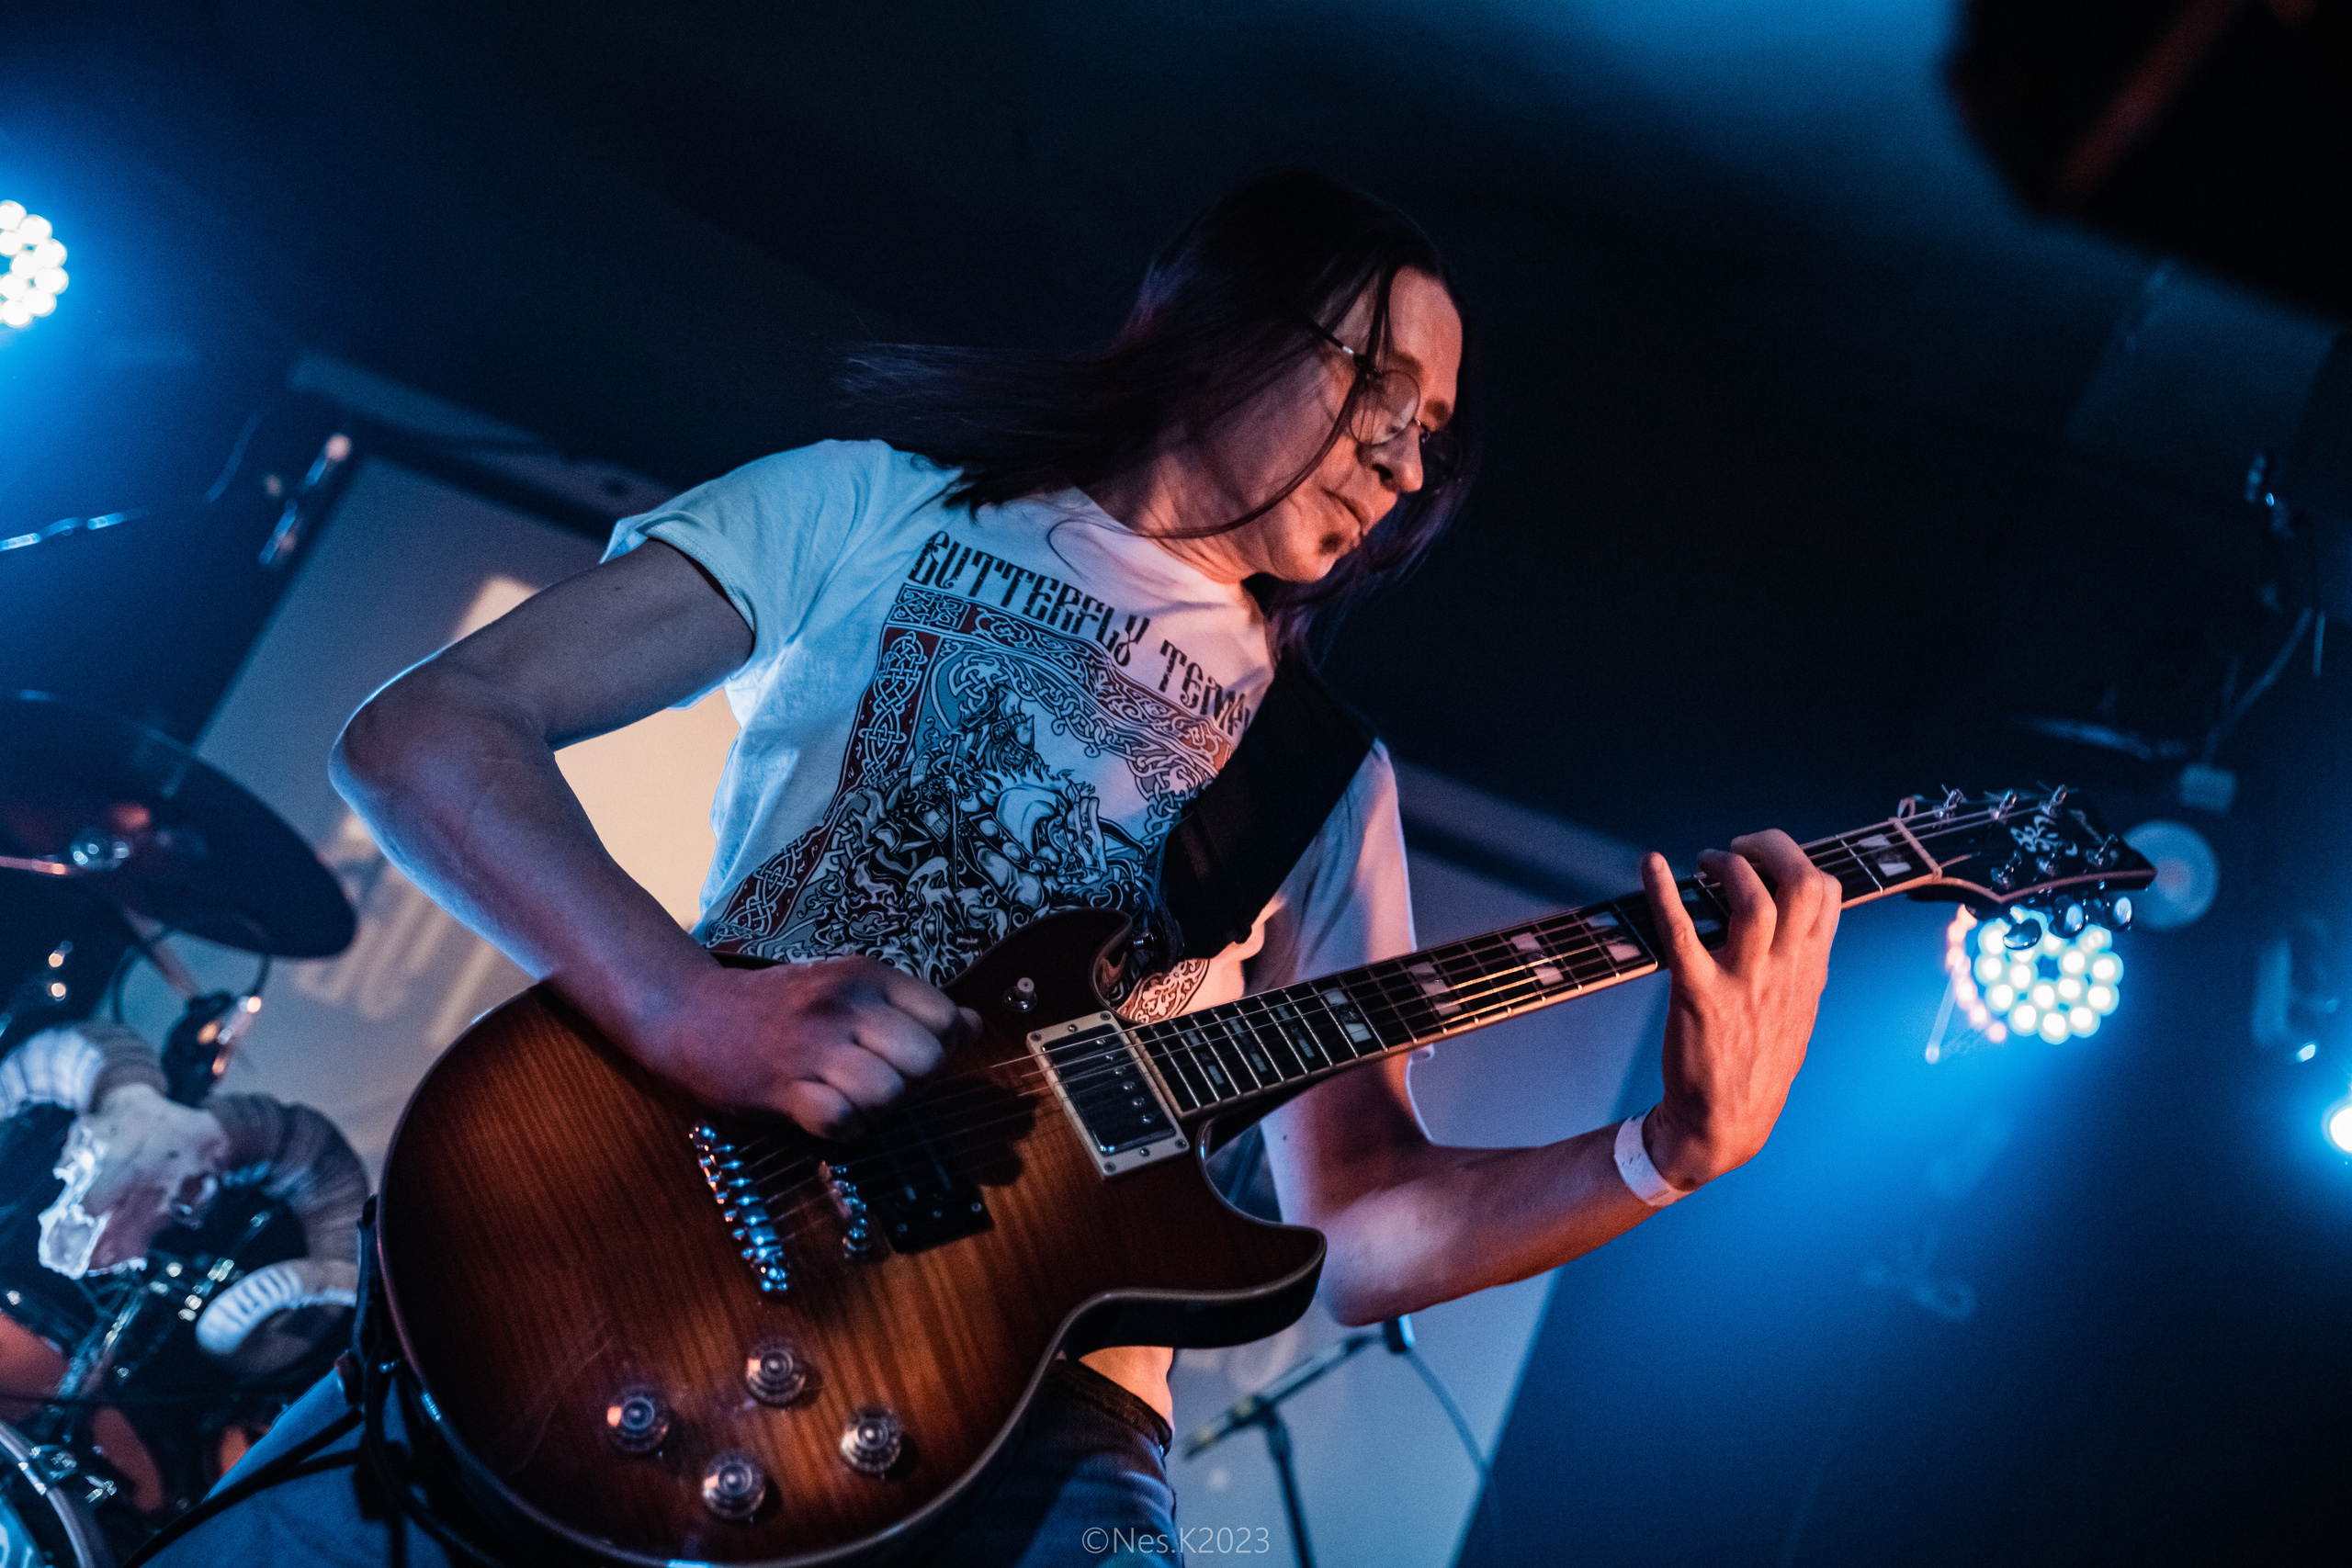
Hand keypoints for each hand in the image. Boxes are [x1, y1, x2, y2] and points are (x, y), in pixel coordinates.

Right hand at [635, 956, 980, 1139]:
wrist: (692, 1012)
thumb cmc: (782, 1006)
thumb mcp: (851, 989)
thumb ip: (913, 1007)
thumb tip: (974, 1026)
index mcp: (867, 976)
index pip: (946, 1019)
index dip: (937, 1047)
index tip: (903, 1053)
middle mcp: (844, 1004)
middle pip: (927, 1061)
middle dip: (912, 1083)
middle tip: (876, 1081)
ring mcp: (811, 1046)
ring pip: (889, 1094)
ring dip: (876, 1109)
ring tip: (846, 1097)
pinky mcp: (781, 1088)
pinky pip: (841, 1122)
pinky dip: (841, 1129)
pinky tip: (822, 1113)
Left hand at [1638, 830, 1840, 1189]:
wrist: (1726, 1124)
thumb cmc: (1757, 1063)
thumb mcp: (1798, 1010)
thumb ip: (1799, 964)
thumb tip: (1793, 919)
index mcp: (1809, 971)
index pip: (1828, 895)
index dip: (1798, 860)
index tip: (1766, 860)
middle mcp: (1784, 971)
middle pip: (1800, 883)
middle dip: (1770, 846)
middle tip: (1737, 849)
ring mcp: (1744, 982)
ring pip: (1752, 900)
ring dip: (1724, 866)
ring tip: (1702, 863)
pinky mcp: (1698, 995)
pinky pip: (1681, 932)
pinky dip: (1662, 891)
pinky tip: (1650, 865)